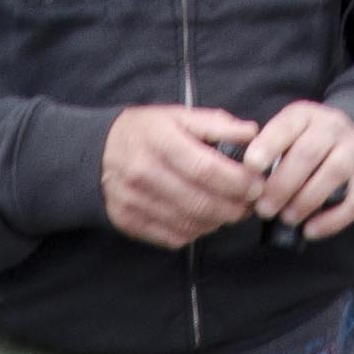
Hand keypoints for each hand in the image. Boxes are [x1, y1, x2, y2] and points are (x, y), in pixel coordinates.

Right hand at [101, 104, 264, 249]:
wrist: (97, 154)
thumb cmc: (146, 133)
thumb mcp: (178, 116)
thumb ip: (216, 124)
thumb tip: (252, 135)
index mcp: (159, 140)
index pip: (206, 169)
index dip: (238, 182)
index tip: (256, 185)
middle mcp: (142, 172)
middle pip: (201, 201)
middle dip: (235, 207)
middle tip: (250, 203)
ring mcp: (133, 201)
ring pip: (191, 223)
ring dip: (219, 221)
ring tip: (231, 210)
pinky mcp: (129, 222)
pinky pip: (174, 237)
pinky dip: (197, 232)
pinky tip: (204, 218)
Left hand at [237, 98, 353, 238]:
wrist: (347, 135)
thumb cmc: (301, 142)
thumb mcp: (283, 134)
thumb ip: (265, 151)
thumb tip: (241, 179)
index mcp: (304, 114)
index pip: (286, 126)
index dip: (268, 146)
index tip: (250, 166)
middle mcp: (332, 127)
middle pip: (309, 153)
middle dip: (283, 184)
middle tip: (263, 208)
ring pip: (334, 172)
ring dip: (307, 200)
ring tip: (286, 219)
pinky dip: (333, 220)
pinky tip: (310, 231)